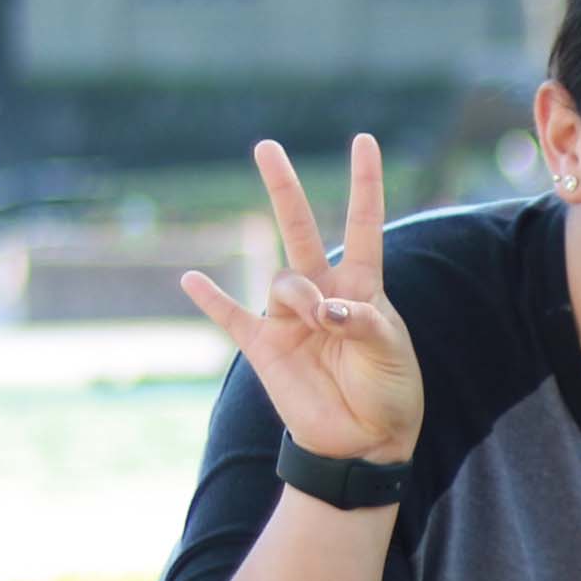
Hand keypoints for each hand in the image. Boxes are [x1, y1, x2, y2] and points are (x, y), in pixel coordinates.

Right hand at [182, 135, 425, 465]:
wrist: (364, 440)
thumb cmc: (389, 390)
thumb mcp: (390, 351)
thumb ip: (361, 321)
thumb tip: (322, 308)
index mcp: (362, 286)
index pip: (363, 224)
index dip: (365, 184)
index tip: (365, 140)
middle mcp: (322, 292)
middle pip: (300, 229)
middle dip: (284, 189)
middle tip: (267, 146)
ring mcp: (289, 318)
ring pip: (282, 280)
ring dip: (299, 296)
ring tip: (319, 324)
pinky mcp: (264, 348)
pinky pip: (230, 317)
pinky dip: (210, 300)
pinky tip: (190, 279)